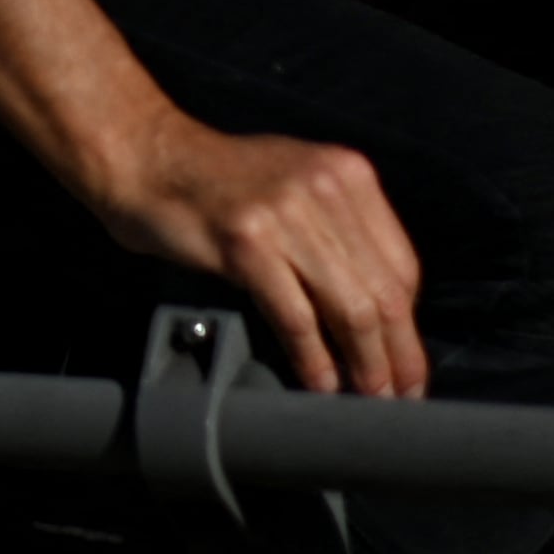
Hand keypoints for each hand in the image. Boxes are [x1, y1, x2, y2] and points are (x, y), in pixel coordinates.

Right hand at [81, 112, 427, 396]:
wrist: (144, 155)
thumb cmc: (216, 180)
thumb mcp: (294, 185)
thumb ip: (337, 230)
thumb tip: (377, 309)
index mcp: (345, 173)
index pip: (402, 266)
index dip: (409, 325)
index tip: (406, 362)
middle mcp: (323, 187)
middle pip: (384, 292)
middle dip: (398, 356)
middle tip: (399, 397)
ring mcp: (284, 212)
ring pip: (348, 308)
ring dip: (363, 365)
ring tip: (365, 397)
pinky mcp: (245, 241)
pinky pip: (296, 316)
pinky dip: (312, 358)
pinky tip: (318, 383)